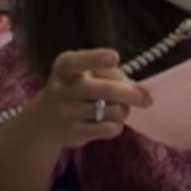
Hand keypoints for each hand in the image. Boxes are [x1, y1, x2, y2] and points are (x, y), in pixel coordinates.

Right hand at [27, 49, 151, 148]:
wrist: (44, 121)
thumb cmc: (75, 89)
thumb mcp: (83, 73)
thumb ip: (109, 75)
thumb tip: (139, 91)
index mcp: (64, 66)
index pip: (79, 61)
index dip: (97, 59)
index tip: (114, 57)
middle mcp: (62, 88)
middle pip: (106, 90)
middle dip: (131, 94)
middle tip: (147, 99)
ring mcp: (66, 112)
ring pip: (112, 111)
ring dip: (123, 110)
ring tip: (119, 109)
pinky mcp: (73, 133)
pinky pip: (108, 129)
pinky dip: (117, 125)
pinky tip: (111, 122)